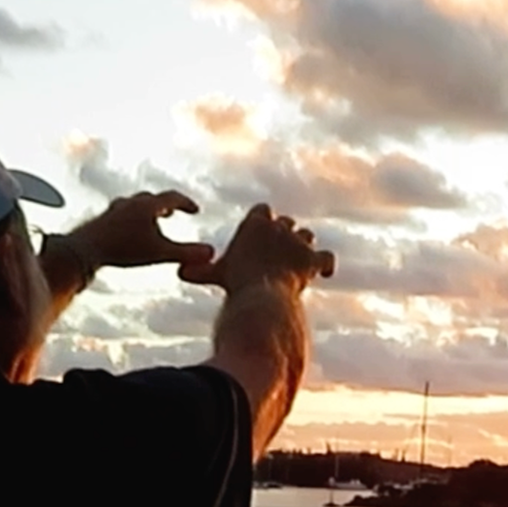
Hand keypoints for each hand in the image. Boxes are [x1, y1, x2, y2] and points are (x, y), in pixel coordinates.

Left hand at [61, 190, 215, 279]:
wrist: (84, 250)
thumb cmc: (122, 249)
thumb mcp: (159, 253)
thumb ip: (186, 253)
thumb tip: (212, 254)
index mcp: (147, 205)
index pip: (172, 198)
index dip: (186, 204)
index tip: (195, 210)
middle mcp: (130, 203)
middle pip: (152, 200)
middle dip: (165, 206)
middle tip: (173, 213)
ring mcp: (114, 211)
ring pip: (135, 206)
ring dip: (147, 211)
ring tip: (151, 221)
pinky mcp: (102, 221)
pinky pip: (122, 216)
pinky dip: (132, 221)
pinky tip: (128, 234)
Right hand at [184, 204, 334, 290]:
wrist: (260, 295)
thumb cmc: (235, 283)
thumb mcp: (216, 274)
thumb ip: (200, 270)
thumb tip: (180, 272)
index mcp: (256, 223)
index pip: (263, 211)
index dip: (264, 223)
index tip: (260, 238)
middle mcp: (280, 227)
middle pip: (287, 223)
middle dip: (284, 236)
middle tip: (278, 254)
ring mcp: (298, 242)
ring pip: (307, 236)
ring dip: (303, 247)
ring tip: (297, 262)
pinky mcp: (312, 260)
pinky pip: (327, 258)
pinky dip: (326, 266)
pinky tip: (323, 275)